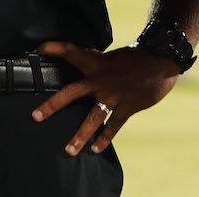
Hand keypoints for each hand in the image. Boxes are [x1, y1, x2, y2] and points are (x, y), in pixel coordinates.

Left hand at [31, 41, 179, 156]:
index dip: (55, 49)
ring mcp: (113, 95)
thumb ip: (96, 64)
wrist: (161, 59)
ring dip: (80, 135)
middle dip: (53, 105)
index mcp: (96, 63)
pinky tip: (96, 149)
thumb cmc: (136, 56)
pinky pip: (113, 126)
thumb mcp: (111, 57)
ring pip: (92, 118)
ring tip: (69, 150)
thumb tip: (83, 67)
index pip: (71, 52)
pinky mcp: (127, 106)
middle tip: (36, 116)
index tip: (39, 49)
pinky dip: (105, 138)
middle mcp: (100, 79)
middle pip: (71, 92)